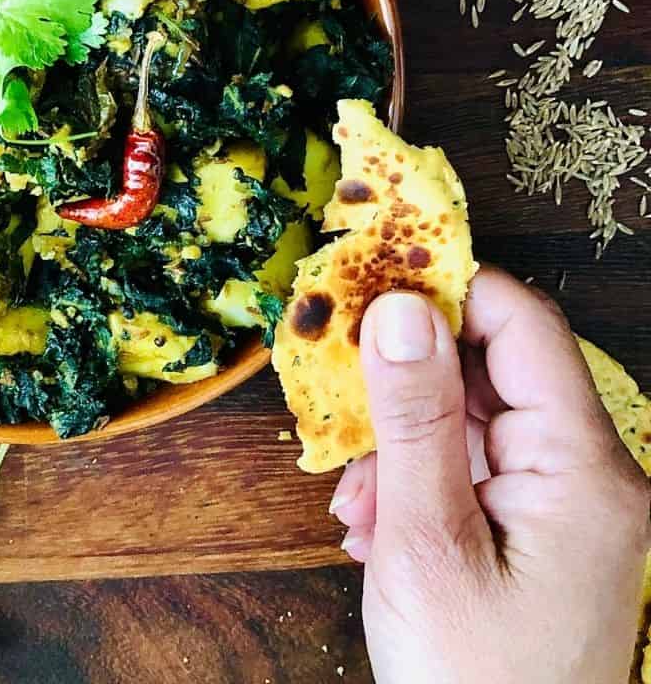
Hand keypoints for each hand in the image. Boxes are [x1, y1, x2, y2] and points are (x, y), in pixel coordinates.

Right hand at [330, 267, 650, 683]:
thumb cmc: (472, 682)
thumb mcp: (427, 543)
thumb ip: (415, 418)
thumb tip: (399, 307)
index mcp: (584, 469)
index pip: (522, 325)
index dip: (447, 292)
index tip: (367, 287)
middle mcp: (591, 476)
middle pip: (492, 371)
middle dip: (407, 384)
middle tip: (340, 412)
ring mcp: (568, 506)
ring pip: (473, 420)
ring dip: (402, 443)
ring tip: (358, 502)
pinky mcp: (541, 532)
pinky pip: (475, 469)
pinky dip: (419, 481)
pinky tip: (377, 526)